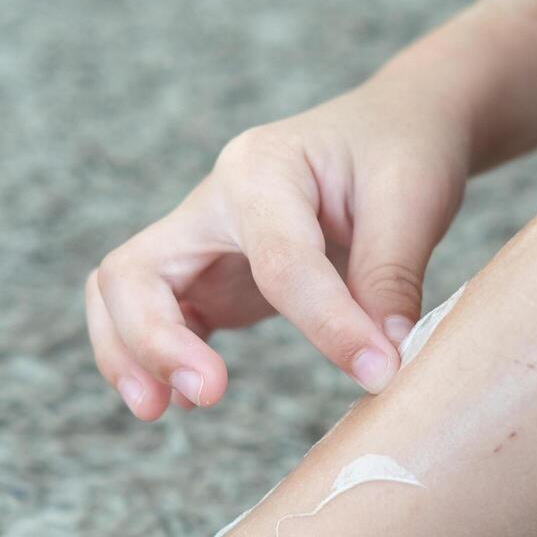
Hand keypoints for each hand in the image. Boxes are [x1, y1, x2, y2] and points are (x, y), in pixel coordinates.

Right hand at [86, 69, 470, 418]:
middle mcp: (215, 201)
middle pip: (135, 272)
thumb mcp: (414, 199)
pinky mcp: (210, 277)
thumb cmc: (401, 150)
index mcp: (263, 167)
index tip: (379, 371)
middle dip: (154, 340)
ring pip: (121, 295)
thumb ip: (392, 277)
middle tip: (208, 395)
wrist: (394, 127)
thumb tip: (386, 359)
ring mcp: (204, 241)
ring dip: (130, 354)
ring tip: (160, 409)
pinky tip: (183, 399)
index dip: (327, 324)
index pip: (279, 261)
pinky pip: (155, 316)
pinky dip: (154, 358)